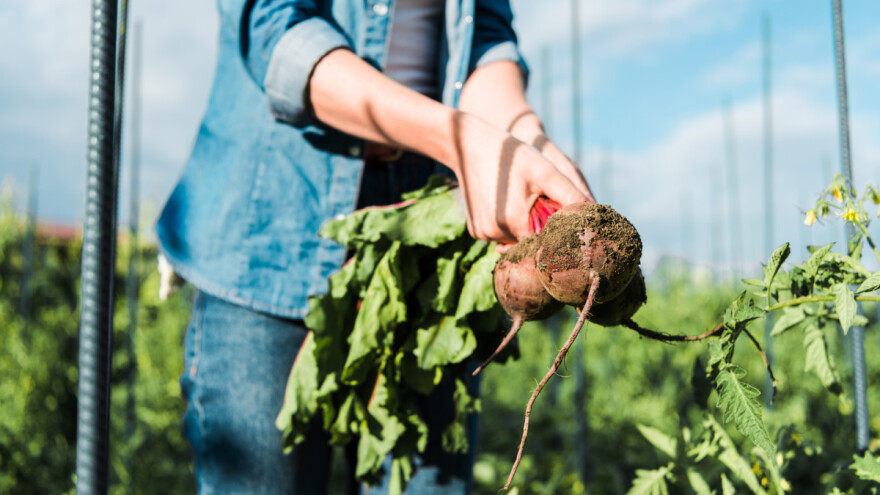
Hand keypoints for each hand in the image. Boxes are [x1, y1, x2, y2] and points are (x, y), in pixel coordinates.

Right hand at [448, 112, 588, 242]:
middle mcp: (494, 234)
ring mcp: (482, 234)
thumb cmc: (511, 155)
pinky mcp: (475, 232)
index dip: (557, 239)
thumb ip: (569, 194)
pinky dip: (508, 225)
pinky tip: (508, 204)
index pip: (544, 246)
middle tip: (544, 208)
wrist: (468, 146)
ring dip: (524, 227)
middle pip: (529, 244)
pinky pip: (499, 235)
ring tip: (524, 202)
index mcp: (513, 223)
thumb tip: (594, 212)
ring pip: (514, 240)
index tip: (567, 231)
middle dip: (541, 230)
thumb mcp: (544, 171)